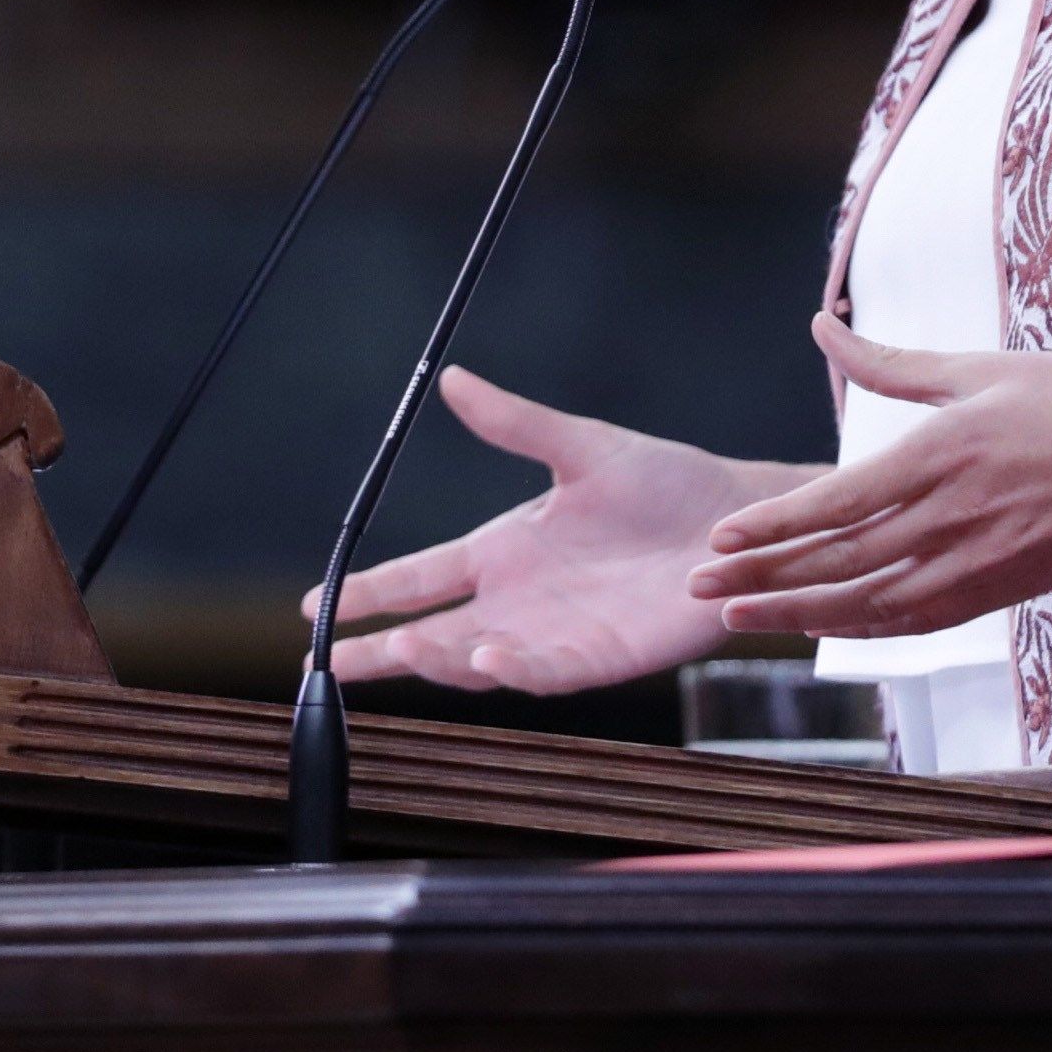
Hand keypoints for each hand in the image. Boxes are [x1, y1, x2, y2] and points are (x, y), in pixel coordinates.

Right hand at [303, 367, 792, 692]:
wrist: (738, 522)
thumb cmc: (666, 484)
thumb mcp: (581, 446)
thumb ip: (515, 422)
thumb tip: (453, 379)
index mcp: (506, 549)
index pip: (421, 575)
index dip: (370, 592)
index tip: (313, 604)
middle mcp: (521, 600)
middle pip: (434, 632)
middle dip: (383, 648)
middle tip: (333, 659)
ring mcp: (556, 634)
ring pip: (479, 658)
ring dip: (439, 659)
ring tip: (402, 648)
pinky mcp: (601, 658)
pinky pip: (547, 672)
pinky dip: (514, 669)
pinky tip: (487, 656)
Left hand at [685, 315, 1051, 639]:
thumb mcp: (982, 367)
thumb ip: (891, 363)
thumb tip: (819, 326)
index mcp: (945, 452)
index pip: (838, 502)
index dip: (774, 526)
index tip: (719, 539)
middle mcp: (955, 516)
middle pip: (841, 562)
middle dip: (764, 578)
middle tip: (701, 589)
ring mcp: (982, 562)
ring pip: (873, 604)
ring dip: (803, 613)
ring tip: (744, 618)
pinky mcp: (1005, 589)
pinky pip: (921, 620)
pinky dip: (866, 626)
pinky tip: (827, 624)